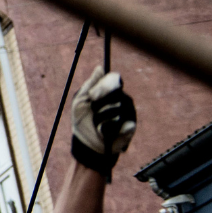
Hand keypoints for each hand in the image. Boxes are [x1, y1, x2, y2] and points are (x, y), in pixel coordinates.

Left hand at [70, 64, 136, 178]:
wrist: (87, 144)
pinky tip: (104, 132)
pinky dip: (109, 127)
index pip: (114, 79)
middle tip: (92, 110)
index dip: (104, 86)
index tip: (92, 95)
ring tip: (97, 123)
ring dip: (102, 117)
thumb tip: (100, 68)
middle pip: (117, 92)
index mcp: (109, 91)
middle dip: (100, 103)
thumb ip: (90, 85)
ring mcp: (128, 111)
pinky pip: (123, 121)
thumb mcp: (80, 101)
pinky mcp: (131, 124)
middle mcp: (121, 98)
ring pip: (118, 106)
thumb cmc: (82, 121)